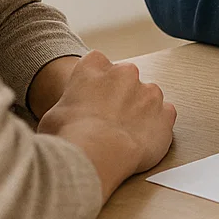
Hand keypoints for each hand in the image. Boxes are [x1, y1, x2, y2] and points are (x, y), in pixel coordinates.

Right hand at [36, 50, 176, 201]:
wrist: (96, 155)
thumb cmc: (69, 135)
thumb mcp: (52, 116)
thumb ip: (67, 107)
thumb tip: (67, 120)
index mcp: (93, 66)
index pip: (96, 63)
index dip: (94, 84)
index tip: (91, 100)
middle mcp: (125, 72)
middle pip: (124, 79)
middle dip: (119, 97)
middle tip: (106, 123)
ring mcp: (149, 92)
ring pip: (146, 97)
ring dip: (139, 112)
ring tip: (123, 137)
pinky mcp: (166, 114)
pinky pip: (164, 117)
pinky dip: (156, 128)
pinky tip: (141, 143)